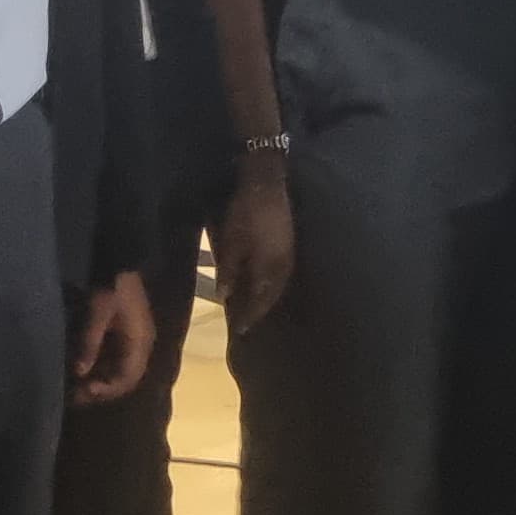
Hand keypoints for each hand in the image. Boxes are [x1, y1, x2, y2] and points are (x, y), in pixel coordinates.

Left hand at [71, 272, 156, 402]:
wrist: (119, 260)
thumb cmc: (111, 286)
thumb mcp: (98, 313)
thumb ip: (90, 343)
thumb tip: (80, 373)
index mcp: (140, 342)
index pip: (127, 378)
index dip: (106, 390)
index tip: (83, 391)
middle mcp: (141, 345)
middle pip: (124, 379)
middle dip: (101, 389)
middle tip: (75, 395)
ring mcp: (134, 339)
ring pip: (119, 371)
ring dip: (100, 380)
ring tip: (76, 386)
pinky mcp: (125, 334)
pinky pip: (115, 359)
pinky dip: (100, 368)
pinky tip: (83, 369)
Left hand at [214, 159, 294, 330]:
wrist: (267, 184)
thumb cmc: (245, 212)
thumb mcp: (231, 241)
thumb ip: (230, 271)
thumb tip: (225, 297)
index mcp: (269, 267)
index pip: (259, 301)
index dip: (249, 316)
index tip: (239, 331)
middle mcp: (283, 267)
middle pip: (272, 296)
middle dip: (259, 310)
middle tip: (246, 322)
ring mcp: (290, 256)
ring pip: (279, 286)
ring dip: (267, 299)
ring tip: (255, 307)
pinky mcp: (290, 246)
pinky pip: (282, 275)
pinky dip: (272, 285)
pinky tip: (264, 284)